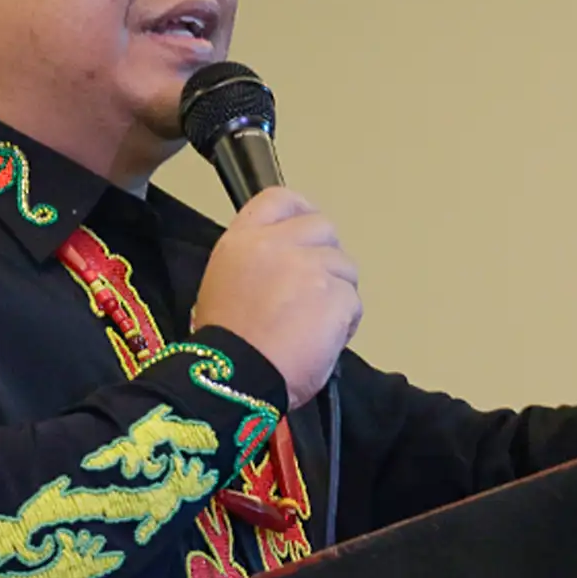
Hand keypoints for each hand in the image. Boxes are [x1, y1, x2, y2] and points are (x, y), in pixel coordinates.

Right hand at [194, 187, 362, 407]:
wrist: (236, 377)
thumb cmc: (226, 344)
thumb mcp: (223, 285)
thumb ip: (255, 261)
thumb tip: (285, 263)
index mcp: (243, 240)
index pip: (279, 199)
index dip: (300, 210)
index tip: (307, 231)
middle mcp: (276, 245)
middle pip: (323, 228)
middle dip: (326, 256)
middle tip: (313, 291)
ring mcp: (309, 267)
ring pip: (344, 267)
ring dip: (336, 293)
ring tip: (312, 326)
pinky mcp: (335, 295)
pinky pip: (353, 301)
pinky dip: (345, 322)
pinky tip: (321, 341)